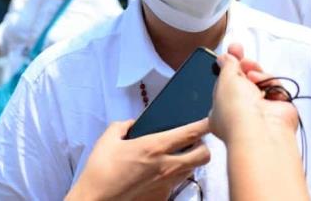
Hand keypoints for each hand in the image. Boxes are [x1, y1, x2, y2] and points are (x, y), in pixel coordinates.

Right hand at [66, 118, 210, 200]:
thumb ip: (122, 126)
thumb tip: (131, 124)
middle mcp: (166, 166)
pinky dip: (173, 178)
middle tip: (194, 141)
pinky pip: (175, 185)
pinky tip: (159, 175)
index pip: (190, 133)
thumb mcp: (108, 139)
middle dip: (204, 146)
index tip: (210, 119)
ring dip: (189, 162)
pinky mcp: (161, 198)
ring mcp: (166, 184)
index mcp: (154, 146)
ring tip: (177, 157)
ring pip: (192, 170)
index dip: (204, 124)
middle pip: (203, 155)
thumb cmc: (100, 169)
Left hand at [209, 43, 297, 143]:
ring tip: (252, 76)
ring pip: (261, 80)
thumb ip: (228, 65)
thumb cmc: (235, 111)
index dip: (229, 64)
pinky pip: (276, 86)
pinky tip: (265, 85)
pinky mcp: (279, 109)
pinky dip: (271, 83)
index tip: (233, 49)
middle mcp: (242, 110)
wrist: (260, 130)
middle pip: (245, 79)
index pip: (226, 82)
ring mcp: (261, 110)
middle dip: (244, 64)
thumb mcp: (225, 80)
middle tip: (240, 53)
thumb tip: (225, 57)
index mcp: (222, 107)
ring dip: (257, 73)